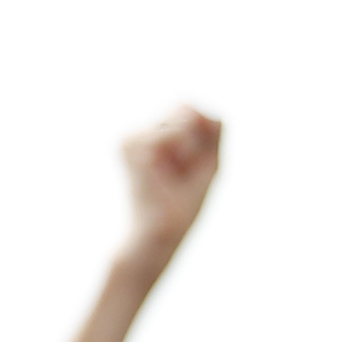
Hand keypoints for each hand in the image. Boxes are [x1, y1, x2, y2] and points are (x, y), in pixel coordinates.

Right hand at [112, 109, 222, 281]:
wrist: (162, 233)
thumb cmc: (183, 204)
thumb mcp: (209, 161)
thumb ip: (211, 129)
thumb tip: (191, 107)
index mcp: (156, 137)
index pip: (192, 112)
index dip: (203, 138)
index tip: (189, 169)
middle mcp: (142, 133)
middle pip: (188, 110)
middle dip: (198, 142)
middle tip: (181, 173)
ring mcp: (134, 137)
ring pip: (182, 118)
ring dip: (189, 149)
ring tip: (171, 176)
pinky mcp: (130, 144)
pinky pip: (173, 133)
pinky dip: (179, 154)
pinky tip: (164, 175)